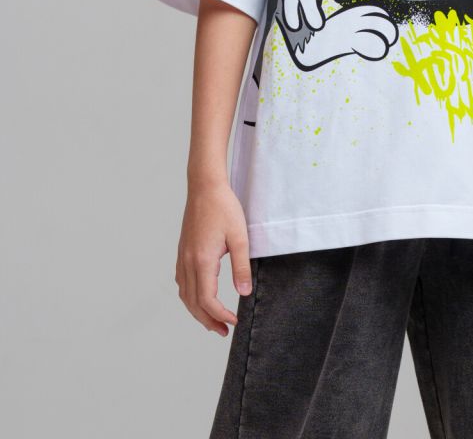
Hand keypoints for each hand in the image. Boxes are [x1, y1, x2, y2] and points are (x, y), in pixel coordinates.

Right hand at [175, 181, 252, 336]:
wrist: (204, 186)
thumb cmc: (223, 208)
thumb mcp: (239, 237)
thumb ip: (241, 267)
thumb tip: (244, 294)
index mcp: (202, 261)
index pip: (207, 300)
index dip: (220, 315)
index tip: (234, 322)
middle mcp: (188, 262)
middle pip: (193, 303)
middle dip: (208, 320)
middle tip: (223, 331)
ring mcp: (182, 256)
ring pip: (184, 294)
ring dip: (197, 311)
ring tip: (212, 320)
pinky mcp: (182, 251)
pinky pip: (182, 282)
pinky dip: (190, 296)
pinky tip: (200, 296)